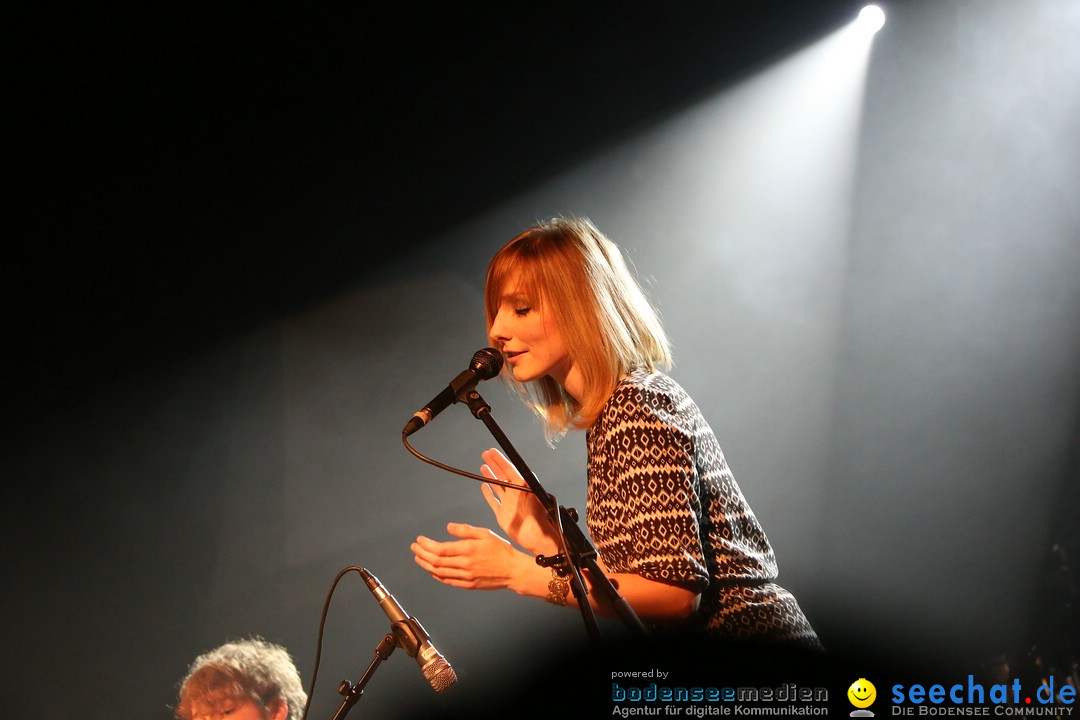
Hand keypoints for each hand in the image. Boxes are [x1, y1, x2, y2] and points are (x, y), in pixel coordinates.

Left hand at [411, 522, 531, 589]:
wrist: (513, 571)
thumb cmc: (501, 550)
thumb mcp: (485, 533)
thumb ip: (465, 530)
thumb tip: (448, 527)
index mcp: (468, 550)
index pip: (440, 549)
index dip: (427, 545)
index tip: (419, 540)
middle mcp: (465, 564)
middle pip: (436, 561)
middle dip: (422, 554)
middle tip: (414, 548)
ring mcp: (465, 577)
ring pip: (439, 572)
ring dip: (426, 565)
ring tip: (418, 558)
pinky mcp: (468, 585)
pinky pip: (447, 581)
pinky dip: (436, 576)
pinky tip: (432, 570)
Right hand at [479, 448, 559, 556]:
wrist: (534, 537)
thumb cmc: (537, 518)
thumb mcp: (532, 497)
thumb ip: (524, 486)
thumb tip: (520, 473)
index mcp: (522, 487)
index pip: (509, 469)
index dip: (500, 460)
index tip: (492, 452)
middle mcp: (515, 494)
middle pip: (502, 475)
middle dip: (494, 464)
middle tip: (486, 454)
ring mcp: (508, 503)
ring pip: (497, 486)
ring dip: (490, 476)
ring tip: (483, 466)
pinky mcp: (503, 514)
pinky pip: (494, 501)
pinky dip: (488, 494)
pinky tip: (484, 486)